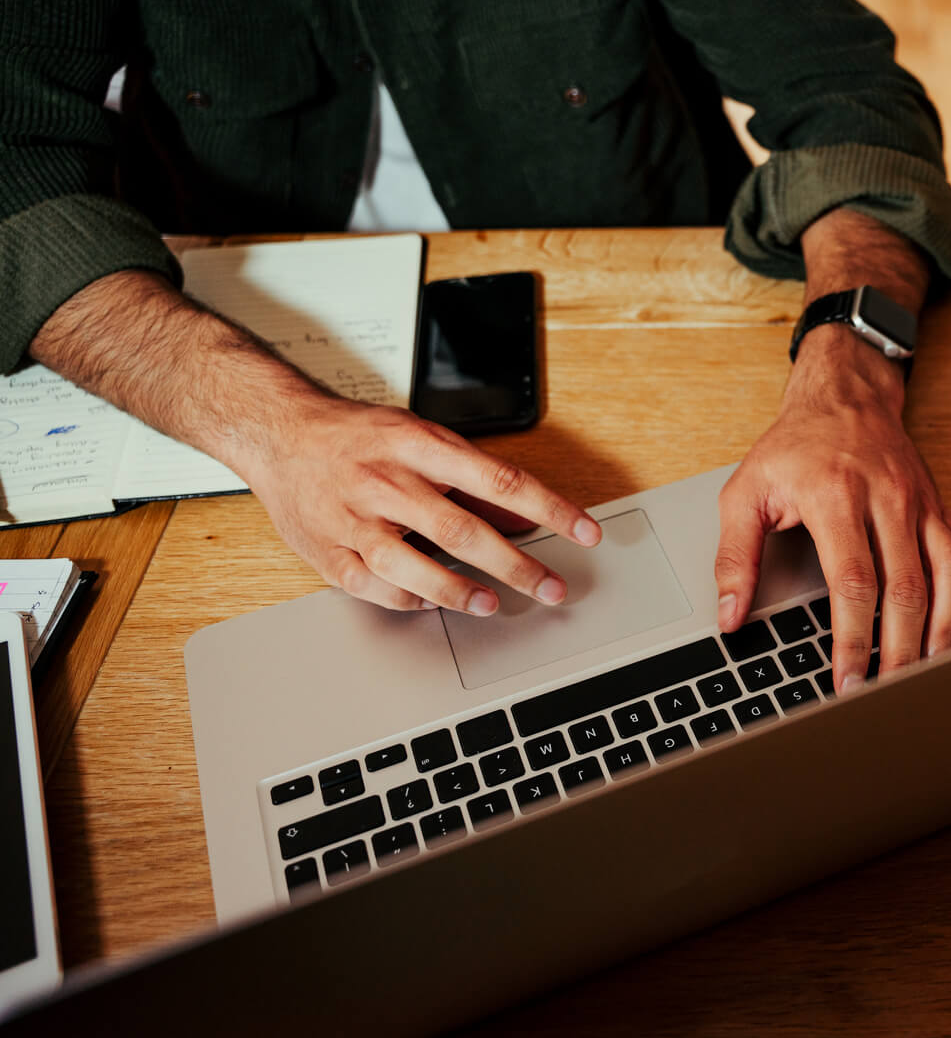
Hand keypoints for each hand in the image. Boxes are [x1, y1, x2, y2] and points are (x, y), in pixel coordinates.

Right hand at [239, 393, 601, 613]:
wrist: (278, 432)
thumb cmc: (356, 436)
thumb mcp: (419, 438)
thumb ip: (468, 478)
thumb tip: (523, 516)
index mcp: (419, 445)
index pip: (501, 479)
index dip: (550, 509)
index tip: (585, 531)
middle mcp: (387, 481)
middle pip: (463, 530)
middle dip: (517, 565)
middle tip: (552, 587)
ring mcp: (354, 518)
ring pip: (415, 566)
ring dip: (461, 591)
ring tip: (494, 604)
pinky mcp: (327, 550)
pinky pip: (376, 587)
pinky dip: (410, 600)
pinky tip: (433, 602)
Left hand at [713, 325, 950, 692]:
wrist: (845, 396)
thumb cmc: (795, 446)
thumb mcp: (746, 492)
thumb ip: (734, 556)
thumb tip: (730, 615)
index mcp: (836, 496)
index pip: (853, 583)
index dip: (853, 640)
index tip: (846, 681)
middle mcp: (887, 498)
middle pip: (906, 590)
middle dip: (898, 652)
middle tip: (885, 695)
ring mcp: (921, 502)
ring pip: (948, 575)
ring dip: (939, 630)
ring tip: (924, 673)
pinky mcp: (941, 506)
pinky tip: (948, 622)